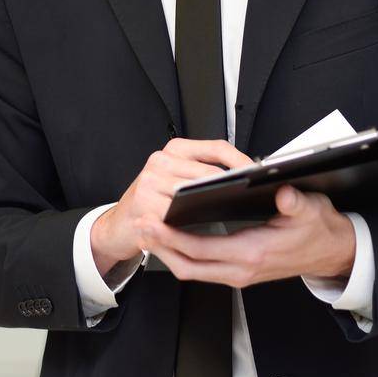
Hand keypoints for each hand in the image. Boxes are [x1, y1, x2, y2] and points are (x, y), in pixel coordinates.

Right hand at [91, 138, 253, 277]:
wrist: (119, 225)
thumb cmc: (153, 204)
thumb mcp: (177, 181)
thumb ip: (203, 174)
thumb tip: (244, 177)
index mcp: (175, 150)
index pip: (216, 148)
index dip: (240, 160)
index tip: (258, 172)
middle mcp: (161, 161)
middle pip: (209, 172)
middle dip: (232, 186)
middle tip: (250, 198)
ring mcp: (150, 181)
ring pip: (196, 193)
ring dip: (215, 205)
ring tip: (232, 212)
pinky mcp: (143, 204)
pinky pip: (178, 214)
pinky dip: (194, 223)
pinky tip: (205, 229)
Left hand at [145, 185, 356, 288]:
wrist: (331, 252)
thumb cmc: (318, 230)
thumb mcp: (311, 210)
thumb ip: (294, 203)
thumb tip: (283, 195)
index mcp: (254, 254)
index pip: (203, 250)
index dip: (174, 238)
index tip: (153, 222)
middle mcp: (241, 269)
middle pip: (188, 265)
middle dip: (160, 246)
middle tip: (138, 224)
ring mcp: (238, 274)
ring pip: (191, 269)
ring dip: (166, 252)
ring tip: (146, 229)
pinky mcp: (237, 271)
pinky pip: (200, 268)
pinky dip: (180, 255)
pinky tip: (168, 238)